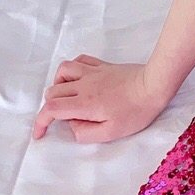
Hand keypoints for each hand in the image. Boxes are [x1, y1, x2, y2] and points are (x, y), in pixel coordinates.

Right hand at [32, 55, 166, 143]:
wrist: (155, 84)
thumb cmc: (136, 111)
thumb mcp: (110, 133)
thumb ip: (84, 133)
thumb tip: (71, 125)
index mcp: (84, 103)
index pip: (51, 108)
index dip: (40, 122)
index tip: (40, 134)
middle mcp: (84, 84)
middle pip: (52, 90)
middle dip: (49, 107)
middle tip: (61, 119)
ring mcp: (93, 71)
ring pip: (62, 70)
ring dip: (58, 85)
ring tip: (67, 98)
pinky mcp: (103, 65)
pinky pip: (80, 60)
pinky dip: (71, 69)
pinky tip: (78, 79)